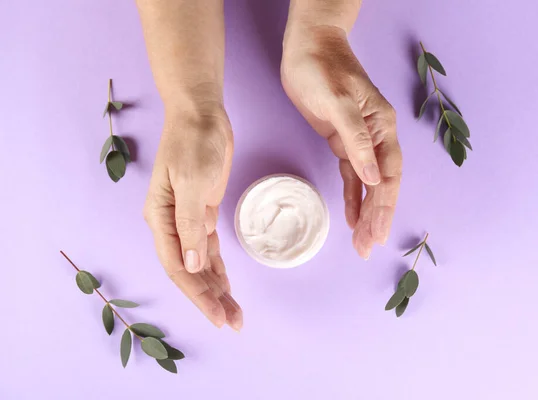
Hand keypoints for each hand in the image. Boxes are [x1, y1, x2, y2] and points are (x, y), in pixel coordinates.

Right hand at [143, 106, 242, 330]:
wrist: (201, 115)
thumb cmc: (192, 142)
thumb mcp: (191, 181)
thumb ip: (189, 225)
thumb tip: (190, 265)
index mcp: (160, 219)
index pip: (177, 268)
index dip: (197, 295)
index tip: (219, 316)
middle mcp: (170, 225)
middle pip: (189, 272)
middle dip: (209, 298)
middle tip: (233, 322)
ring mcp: (187, 220)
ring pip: (200, 264)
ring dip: (215, 288)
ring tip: (234, 313)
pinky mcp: (203, 213)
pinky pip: (209, 249)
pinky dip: (218, 268)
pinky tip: (227, 285)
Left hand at [281, 26, 401, 258]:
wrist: (308, 46)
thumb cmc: (323, 67)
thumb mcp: (338, 102)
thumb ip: (356, 140)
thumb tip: (374, 179)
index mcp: (381, 126)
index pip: (388, 174)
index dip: (384, 206)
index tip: (376, 234)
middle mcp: (375, 136)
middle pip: (381, 185)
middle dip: (376, 217)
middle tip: (366, 247)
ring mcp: (358, 140)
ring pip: (367, 184)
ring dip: (365, 212)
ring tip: (361, 241)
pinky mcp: (341, 141)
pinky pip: (351, 176)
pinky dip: (351, 197)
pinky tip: (350, 217)